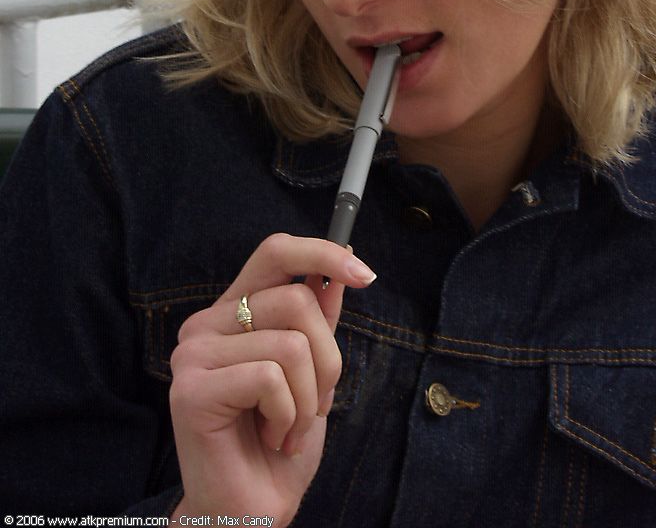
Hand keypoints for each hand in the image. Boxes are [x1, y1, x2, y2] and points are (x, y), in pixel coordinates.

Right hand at [168, 232, 376, 523]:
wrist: (250, 510)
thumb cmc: (278, 443)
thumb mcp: (313, 373)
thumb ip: (318, 320)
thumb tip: (338, 271)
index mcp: (233, 311)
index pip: (275, 251)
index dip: (323, 253)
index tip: (365, 276)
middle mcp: (205, 324)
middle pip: (296, 300)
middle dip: (327, 359)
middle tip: (316, 403)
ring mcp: (193, 355)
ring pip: (290, 343)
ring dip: (309, 397)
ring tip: (289, 427)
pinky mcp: (191, 390)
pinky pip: (269, 378)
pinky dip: (288, 415)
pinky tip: (272, 436)